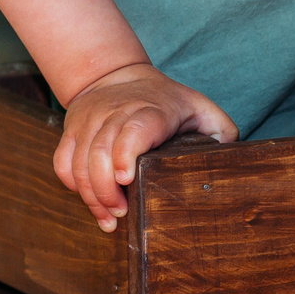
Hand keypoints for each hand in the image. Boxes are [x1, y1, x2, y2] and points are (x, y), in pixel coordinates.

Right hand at [53, 63, 236, 232]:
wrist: (116, 74)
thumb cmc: (165, 100)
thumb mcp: (199, 108)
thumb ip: (220, 132)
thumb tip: (232, 160)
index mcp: (151, 110)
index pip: (134, 129)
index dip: (125, 153)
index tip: (127, 179)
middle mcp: (116, 112)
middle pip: (101, 153)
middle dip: (108, 191)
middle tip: (122, 214)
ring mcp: (90, 121)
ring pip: (79, 162)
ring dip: (91, 196)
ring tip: (109, 218)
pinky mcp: (72, 130)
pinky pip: (63, 162)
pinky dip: (73, 185)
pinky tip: (91, 201)